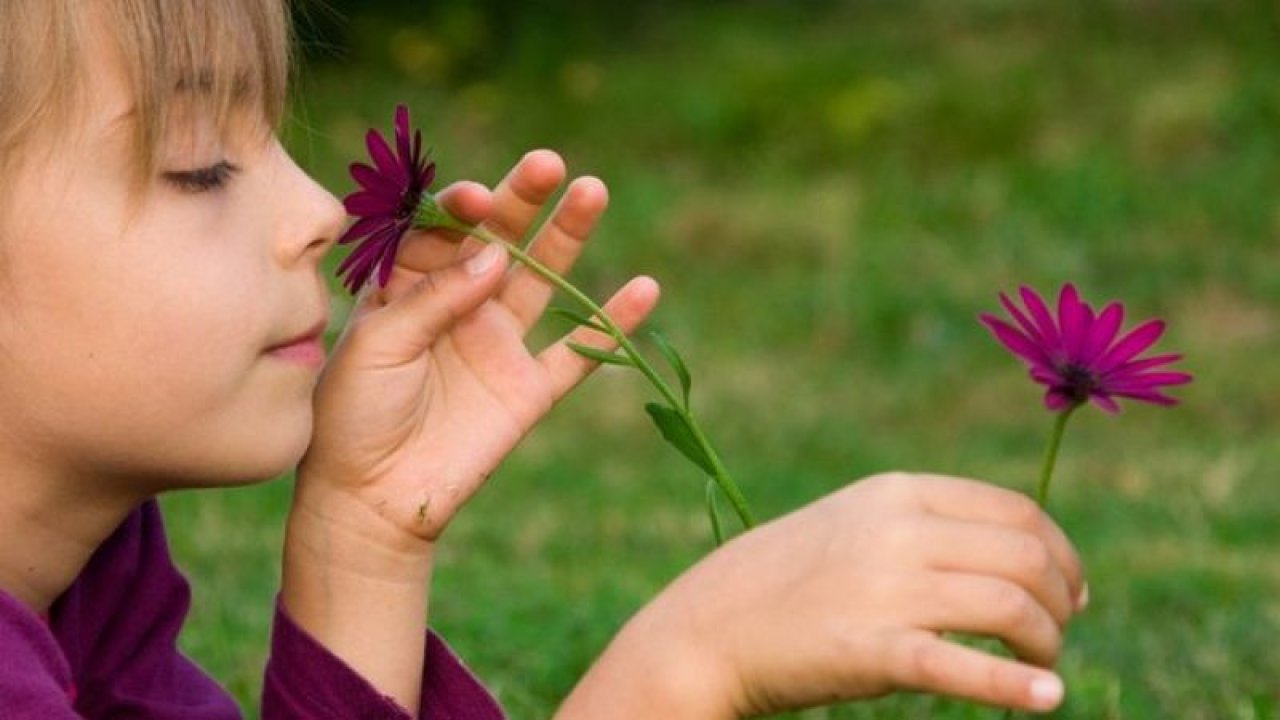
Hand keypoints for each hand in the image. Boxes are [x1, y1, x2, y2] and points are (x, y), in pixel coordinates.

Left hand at [299, 150, 659, 548]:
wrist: (369, 498)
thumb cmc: (351, 414)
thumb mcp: (378, 344)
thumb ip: (434, 297)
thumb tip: (496, 253)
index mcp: (409, 285)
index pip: (442, 228)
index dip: (460, 206)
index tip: (473, 199)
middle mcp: (459, 304)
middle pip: (498, 238)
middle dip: (522, 199)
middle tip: (548, 165)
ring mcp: (498, 344)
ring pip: (542, 279)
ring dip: (567, 236)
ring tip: (592, 190)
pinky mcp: (529, 390)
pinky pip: (579, 353)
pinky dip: (613, 324)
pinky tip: (645, 290)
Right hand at [560, 473, 1085, 716]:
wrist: (706, 629)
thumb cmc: (784, 580)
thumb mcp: (852, 525)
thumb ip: (922, 526)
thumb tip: (1011, 554)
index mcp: (895, 493)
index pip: (1015, 510)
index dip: (1060, 551)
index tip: (1070, 589)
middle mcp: (897, 531)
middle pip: (1025, 556)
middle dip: (1061, 598)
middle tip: (1058, 631)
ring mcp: (885, 589)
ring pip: (1011, 606)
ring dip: (1047, 642)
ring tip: (1046, 666)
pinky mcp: (872, 650)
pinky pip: (965, 666)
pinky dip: (1017, 685)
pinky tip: (1048, 698)